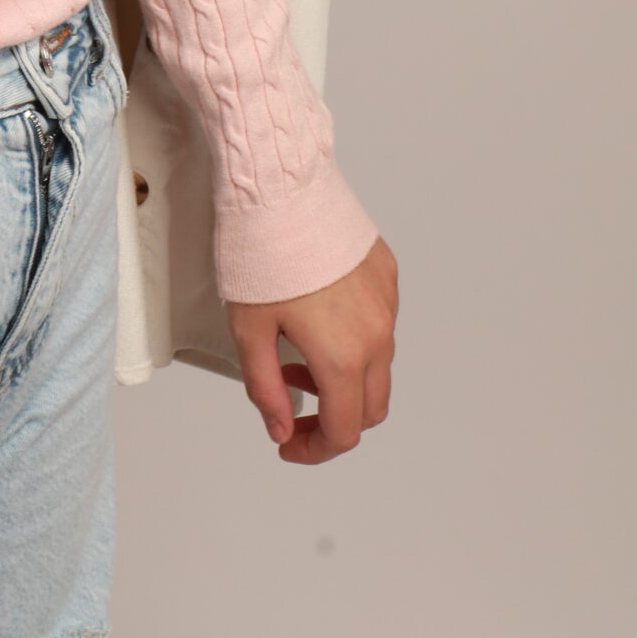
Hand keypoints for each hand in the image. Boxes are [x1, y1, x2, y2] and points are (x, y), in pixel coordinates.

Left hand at [226, 234, 398, 462]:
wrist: (282, 187)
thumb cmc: (260, 254)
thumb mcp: (248, 331)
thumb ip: (265, 389)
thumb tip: (280, 428)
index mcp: (344, 356)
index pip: (344, 431)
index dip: (315, 450)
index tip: (288, 443)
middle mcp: (377, 334)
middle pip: (371, 407)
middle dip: (335, 420)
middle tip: (293, 406)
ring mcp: (387, 303)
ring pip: (379, 366)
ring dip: (344, 379)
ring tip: (296, 355)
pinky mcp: (386, 274)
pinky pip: (381, 324)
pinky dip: (355, 341)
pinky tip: (317, 318)